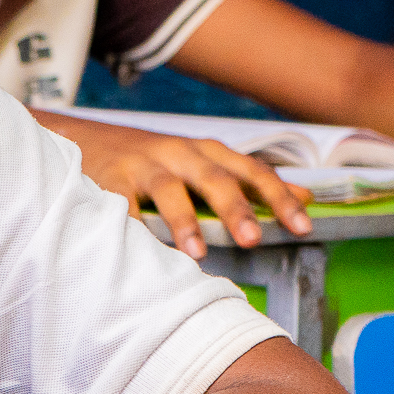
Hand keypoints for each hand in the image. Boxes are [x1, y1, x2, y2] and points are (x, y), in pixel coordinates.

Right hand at [36, 112, 311, 253]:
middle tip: (253, 239)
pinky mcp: (108, 180)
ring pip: (168, 190)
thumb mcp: (204, 163)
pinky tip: (141, 248)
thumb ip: (251, 181)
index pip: (252, 171)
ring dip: (184, 221)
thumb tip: (306, 196)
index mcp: (207, 152)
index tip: (303, 227)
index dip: (278, 197)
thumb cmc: (156, 161)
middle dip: (235, 208)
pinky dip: (131, 225)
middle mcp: (179, 154)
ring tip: (196, 253)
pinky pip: (122, 205)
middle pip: (214, 178)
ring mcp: (143, 165)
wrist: (86, 140)